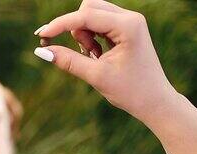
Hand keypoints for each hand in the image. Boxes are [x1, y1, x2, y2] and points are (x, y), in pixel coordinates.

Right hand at [34, 0, 179, 123]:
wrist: (155, 101)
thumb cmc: (131, 91)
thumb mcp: (96, 76)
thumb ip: (68, 61)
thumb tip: (42, 52)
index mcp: (128, 26)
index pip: (86, 16)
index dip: (60, 24)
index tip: (41, 36)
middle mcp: (130, 18)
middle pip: (88, 8)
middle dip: (75, 28)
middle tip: (80, 53)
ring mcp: (128, 22)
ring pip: (91, 14)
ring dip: (82, 34)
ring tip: (92, 57)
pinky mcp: (125, 28)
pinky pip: (98, 23)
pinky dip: (89, 37)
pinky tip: (96, 55)